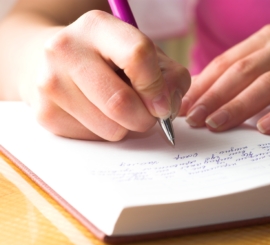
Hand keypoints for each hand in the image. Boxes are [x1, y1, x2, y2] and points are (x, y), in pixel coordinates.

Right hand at [23, 10, 189, 140]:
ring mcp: (50, 83)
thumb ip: (169, 77)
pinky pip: (93, 139)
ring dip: (126, 127)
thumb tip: (166, 108)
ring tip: (119, 110)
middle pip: (120, 102)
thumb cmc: (110, 59)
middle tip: (147, 115)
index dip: (157, 87)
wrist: (55, 62)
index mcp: (97, 27)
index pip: (137, 57)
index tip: (163, 103)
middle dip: (145, 118)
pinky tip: (99, 113)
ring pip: (110, 128)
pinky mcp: (45, 113)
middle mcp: (66, 50)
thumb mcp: (146, 55)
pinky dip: (105, 132)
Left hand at [179, 24, 269, 133]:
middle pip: (243, 72)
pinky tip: (264, 128)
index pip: (227, 61)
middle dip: (214, 97)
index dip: (203, 84)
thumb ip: (241, 77)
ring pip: (269, 84)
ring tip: (217, 124)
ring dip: (239, 106)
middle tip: (194, 119)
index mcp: (268, 39)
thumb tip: (199, 96)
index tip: (183, 106)